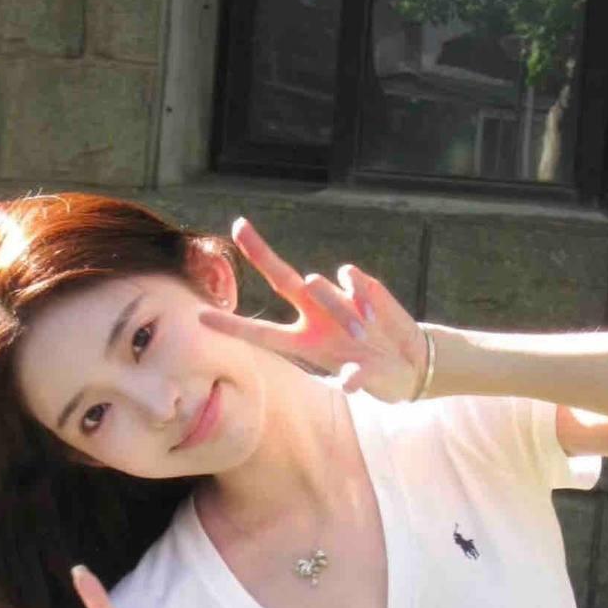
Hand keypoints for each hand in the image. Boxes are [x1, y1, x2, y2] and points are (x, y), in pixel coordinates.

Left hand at [199, 217, 428, 403]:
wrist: (408, 359)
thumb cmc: (373, 372)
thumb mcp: (361, 381)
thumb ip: (354, 377)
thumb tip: (349, 378)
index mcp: (303, 342)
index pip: (260, 333)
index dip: (231, 326)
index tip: (199, 316)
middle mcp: (314, 316)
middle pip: (281, 278)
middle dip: (260, 252)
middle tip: (238, 226)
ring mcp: (336, 298)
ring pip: (319, 283)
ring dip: (336, 306)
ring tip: (362, 331)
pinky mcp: (364, 287)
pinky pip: (351, 278)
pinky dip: (360, 294)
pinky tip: (373, 312)